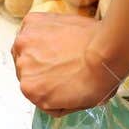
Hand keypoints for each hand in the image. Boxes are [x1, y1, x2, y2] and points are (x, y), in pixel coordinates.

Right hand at [11, 13, 125, 115]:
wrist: (107, 52)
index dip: (49, 83)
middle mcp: (22, 67)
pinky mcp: (31, 22)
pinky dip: (43, 30)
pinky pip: (32, 28)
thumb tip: (53, 96)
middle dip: (43, 65)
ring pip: (28, 48)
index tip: (61, 77)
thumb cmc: (97, 80)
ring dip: (40, 47)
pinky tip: (61, 34)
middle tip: (64, 61)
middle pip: (28, 68)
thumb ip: (54, 103)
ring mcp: (24, 42)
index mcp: (30, 90)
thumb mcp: (74, 105)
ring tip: (63, 47)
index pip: (34, 89)